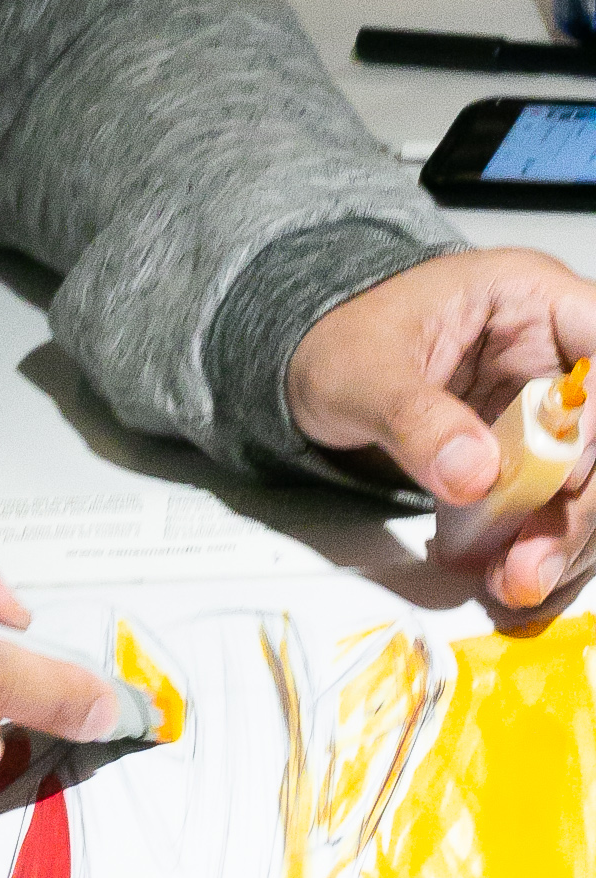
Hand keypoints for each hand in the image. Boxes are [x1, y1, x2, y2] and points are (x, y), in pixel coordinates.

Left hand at [286, 248, 595, 609]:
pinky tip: (507, 573)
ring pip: (589, 479)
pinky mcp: (530, 455)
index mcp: (527, 297)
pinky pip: (557, 505)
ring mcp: (547, 408)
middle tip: (534, 558)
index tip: (566, 469)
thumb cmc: (338, 339)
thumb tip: (473, 472)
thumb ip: (414, 415)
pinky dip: (539, 544)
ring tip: (514, 580)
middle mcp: (553, 352)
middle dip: (582, 501)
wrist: (309, 368)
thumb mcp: (360, 370)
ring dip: (564, 536)